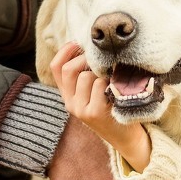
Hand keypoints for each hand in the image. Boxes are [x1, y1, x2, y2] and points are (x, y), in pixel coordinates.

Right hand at [51, 41, 151, 169]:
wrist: (124, 136)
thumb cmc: (111, 106)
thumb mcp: (94, 91)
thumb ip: (86, 74)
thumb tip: (87, 45)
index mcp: (68, 95)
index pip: (56, 67)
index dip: (65, 51)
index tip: (79, 43)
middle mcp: (70, 103)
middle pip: (69, 69)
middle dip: (85, 59)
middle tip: (101, 60)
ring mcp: (80, 109)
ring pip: (86, 76)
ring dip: (101, 73)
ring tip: (111, 80)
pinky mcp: (93, 113)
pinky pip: (99, 85)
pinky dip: (109, 82)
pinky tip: (115, 90)